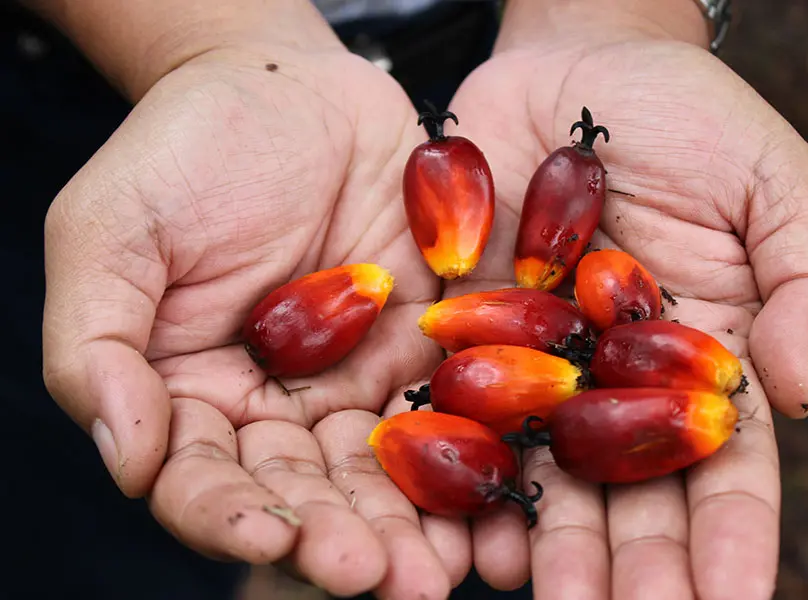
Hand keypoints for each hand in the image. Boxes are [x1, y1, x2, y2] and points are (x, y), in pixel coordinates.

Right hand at [41, 41, 470, 597]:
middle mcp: (276, 404)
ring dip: (411, 522)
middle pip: (307, 490)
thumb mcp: (110, 235)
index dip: (234, 515)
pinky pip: (448, 404)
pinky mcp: (420, 346)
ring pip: (382, 469)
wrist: (287, 87)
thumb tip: (126, 461)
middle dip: (342, 537)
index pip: (205, 479)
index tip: (273, 537)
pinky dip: (470, 451)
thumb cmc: (183, 151)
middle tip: (383, 580)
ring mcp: (353, 379)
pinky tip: (493, 495)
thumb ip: (97, 347)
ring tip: (440, 570)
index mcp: (193, 394)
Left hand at [444, 7, 807, 597]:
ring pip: (549, 472)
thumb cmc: (688, 116)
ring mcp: (540, 363)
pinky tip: (471, 527)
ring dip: (553, 543)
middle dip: (636, 565)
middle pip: (632, 491)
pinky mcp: (469, 331)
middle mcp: (618, 379)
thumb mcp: (772, 183)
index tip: (736, 599)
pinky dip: (470, 470)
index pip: (726, 466)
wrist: (575, 65)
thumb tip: (800, 392)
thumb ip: (805, 282)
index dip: (733, 536)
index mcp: (700, 358)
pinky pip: (467, 410)